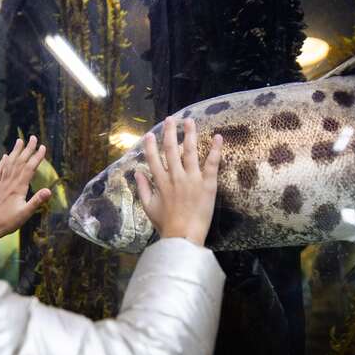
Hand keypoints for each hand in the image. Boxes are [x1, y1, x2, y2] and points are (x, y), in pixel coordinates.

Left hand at [0, 136, 51, 245]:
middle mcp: (9, 182)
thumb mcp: (26, 213)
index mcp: (18, 188)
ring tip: (19, 140)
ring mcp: (1, 184)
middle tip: (32, 137)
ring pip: (9, 164)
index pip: (29, 168)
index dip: (36, 157)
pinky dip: (2, 163)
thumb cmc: (10, 222)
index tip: (43, 147)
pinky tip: (4, 157)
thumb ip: (37, 201)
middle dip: (27, 149)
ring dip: (15, 152)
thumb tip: (49, 190)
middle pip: (19, 162)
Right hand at [134, 116, 222, 246]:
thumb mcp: (149, 208)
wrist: (183, 235)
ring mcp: (192, 179)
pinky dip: (215, 150)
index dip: (151, 146)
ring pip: (190, 152)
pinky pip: (212, 164)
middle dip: (170, 133)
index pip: (154, 159)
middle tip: (170, 119)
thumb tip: (136, 173)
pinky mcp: (208, 184)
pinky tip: (217, 137)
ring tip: (189, 121)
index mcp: (161, 182)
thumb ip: (142, 189)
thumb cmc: (166, 225)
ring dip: (190, 134)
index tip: (150, 134)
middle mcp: (175, 176)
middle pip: (171, 150)